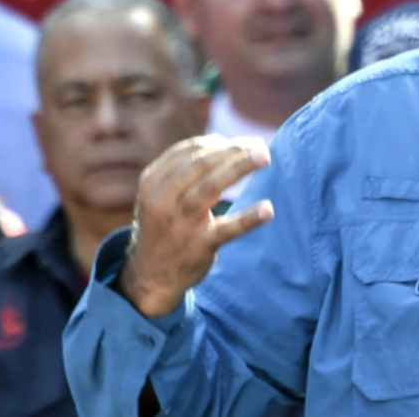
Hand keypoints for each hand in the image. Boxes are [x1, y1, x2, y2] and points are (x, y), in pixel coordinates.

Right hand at [117, 135, 273, 317]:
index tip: (244, 142)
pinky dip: (248, 218)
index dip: (219, 142)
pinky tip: (268, 209)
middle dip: (233, 150)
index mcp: (153, 181)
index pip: (190, 151)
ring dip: (239, 168)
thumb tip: (225, 143)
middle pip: (201, 164)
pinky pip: (226, 229)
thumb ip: (185, 169)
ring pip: (211, 187)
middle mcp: (162, 199)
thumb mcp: (159, 195)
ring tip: (265, 157)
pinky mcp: (199, 246)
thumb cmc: (164, 225)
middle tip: (261, 146)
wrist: (149, 277)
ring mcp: (180, 223)